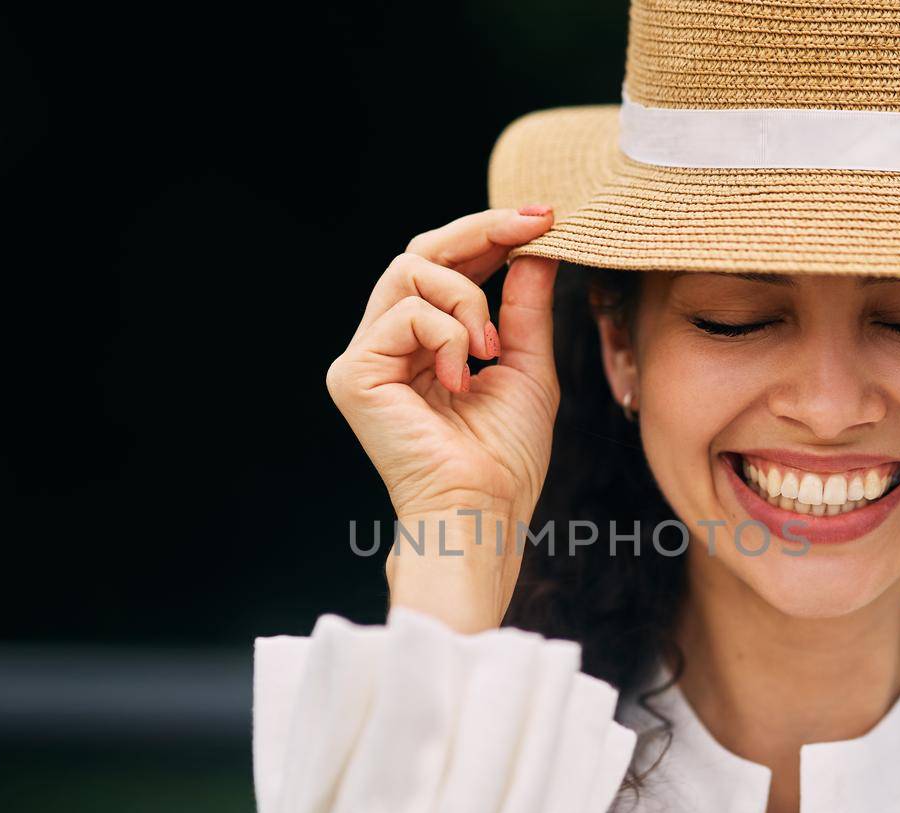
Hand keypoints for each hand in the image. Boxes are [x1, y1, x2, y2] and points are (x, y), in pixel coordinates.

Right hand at [326, 207, 561, 630]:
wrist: (482, 509)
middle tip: (535, 226)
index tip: (545, 217)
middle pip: (420, 251)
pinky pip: (405, 314)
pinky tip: (463, 377)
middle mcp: (388, 343)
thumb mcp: (528, 366)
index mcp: (425, 342)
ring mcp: (366, 356)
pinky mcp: (354, 373)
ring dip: (468, 301)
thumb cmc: (505, 458)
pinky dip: (447, 336)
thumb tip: (537, 247)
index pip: (447, 265)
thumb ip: (525, 306)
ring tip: (492, 350)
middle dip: (481, 231)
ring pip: (410, 272)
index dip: (491, 233)